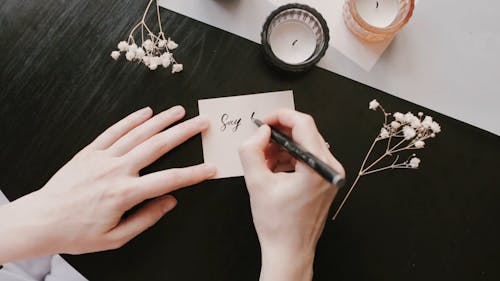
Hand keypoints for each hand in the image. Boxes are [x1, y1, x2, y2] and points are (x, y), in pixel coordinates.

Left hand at [0, 106, 215, 263]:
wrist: (41, 221)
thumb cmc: (77, 233)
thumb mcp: (116, 237)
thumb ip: (146, 218)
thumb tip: (170, 201)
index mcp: (125, 193)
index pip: (168, 179)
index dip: (193, 174)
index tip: (210, 168)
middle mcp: (116, 170)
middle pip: (157, 146)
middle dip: (183, 132)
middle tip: (201, 122)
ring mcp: (102, 157)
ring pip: (137, 133)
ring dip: (161, 120)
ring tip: (180, 111)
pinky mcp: (89, 152)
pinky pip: (113, 131)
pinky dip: (130, 120)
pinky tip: (145, 112)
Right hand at [239, 109, 344, 280]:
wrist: (289, 250)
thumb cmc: (278, 225)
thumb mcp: (256, 183)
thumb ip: (252, 151)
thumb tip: (259, 132)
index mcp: (319, 168)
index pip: (303, 124)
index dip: (280, 116)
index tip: (264, 122)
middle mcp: (330, 168)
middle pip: (305, 132)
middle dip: (279, 134)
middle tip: (259, 142)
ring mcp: (330, 174)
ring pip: (304, 144)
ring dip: (282, 147)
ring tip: (264, 162)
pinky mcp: (325, 180)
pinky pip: (306, 158)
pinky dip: (289, 158)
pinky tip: (273, 170)